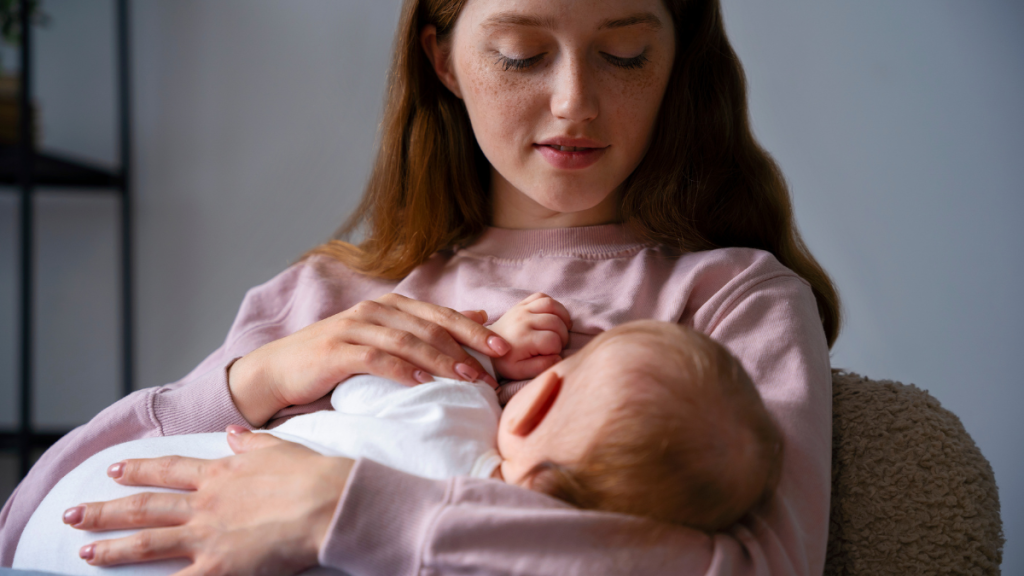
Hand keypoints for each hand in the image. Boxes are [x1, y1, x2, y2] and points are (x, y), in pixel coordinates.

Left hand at [66, 427, 349, 574]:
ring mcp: (208, 537)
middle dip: (105, 510)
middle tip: (73, 514)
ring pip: (148, 543)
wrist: (328, 503)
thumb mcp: (278, 447)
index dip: (138, 470)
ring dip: (112, 548)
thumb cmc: (311, 474)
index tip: (114, 470)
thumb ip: (250, 442)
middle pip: (145, 507)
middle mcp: (205, 504)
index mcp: (220, 473)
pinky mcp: (219, 568)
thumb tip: (232, 431)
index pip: (168, 470)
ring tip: (84, 551)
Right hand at [229, 293, 509, 425]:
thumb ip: (428, 326)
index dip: (475, 331)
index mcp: (392, 306)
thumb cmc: (338, 357)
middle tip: (494, 369)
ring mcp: (355, 328)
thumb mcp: (386, 336)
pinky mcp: (337, 350)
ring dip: (441, 361)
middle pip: (430, 327)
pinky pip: (376, 358)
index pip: (442, 315)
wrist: (281, 369)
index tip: (504, 350)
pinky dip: (402, 370)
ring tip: (468, 378)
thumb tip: (479, 316)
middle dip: (466, 348)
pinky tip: (423, 383)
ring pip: (408, 342)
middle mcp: (375, 311)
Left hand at [489, 292, 571, 379]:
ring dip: (562, 316)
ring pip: (551, 304)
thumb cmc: (505, 361)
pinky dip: (552, 305)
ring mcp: (522, 309)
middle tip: (558, 343)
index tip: (551, 354)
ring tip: (561, 328)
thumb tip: (558, 357)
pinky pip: (541, 296)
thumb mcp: (520, 371)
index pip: (554, 340)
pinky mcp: (521, 304)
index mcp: (523, 338)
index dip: (558, 349)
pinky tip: (553, 316)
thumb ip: (541, 366)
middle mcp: (523, 320)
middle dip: (563, 335)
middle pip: (556, 322)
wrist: (486, 347)